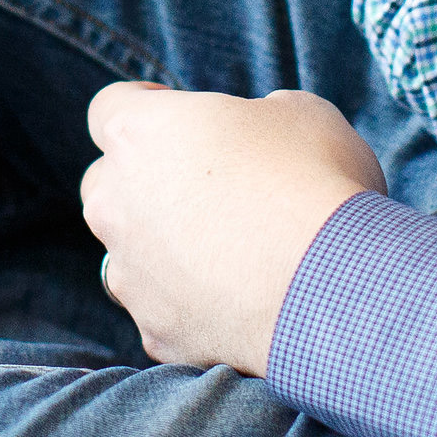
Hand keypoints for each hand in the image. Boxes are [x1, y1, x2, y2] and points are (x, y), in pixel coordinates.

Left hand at [81, 83, 384, 372]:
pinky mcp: (155, 330)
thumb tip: (257, 133)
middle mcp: (114, 203)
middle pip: (104, 183)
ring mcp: (129, 274)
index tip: (177, 115)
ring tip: (230, 252)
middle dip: (141, 181)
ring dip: (162, 247)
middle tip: (203, 185)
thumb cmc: (315, 181)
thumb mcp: (300, 113)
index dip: (146, 106)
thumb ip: (257, 114)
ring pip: (127, 253)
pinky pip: (162, 309)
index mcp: (138, 133)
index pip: (110, 107)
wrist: (331, 287)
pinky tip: (243, 300)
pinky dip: (191, 303)